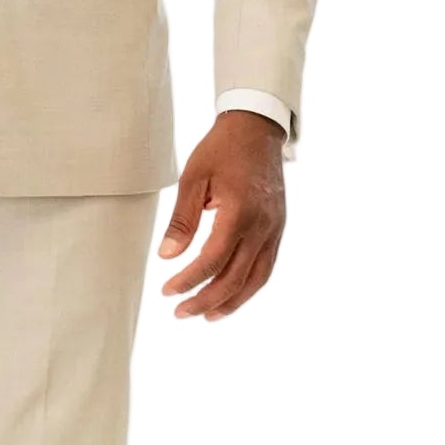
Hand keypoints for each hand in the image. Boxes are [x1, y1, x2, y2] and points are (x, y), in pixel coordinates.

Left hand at [157, 110, 285, 321]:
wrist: (257, 129)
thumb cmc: (222, 149)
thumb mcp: (193, 179)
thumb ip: (182, 220)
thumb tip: (167, 256)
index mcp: (239, 213)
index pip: (212, 261)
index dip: (188, 280)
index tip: (167, 291)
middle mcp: (262, 226)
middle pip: (235, 278)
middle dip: (205, 300)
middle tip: (180, 312)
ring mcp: (274, 229)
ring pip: (256, 280)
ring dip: (230, 302)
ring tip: (206, 315)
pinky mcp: (278, 229)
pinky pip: (265, 267)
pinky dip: (248, 287)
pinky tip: (231, 296)